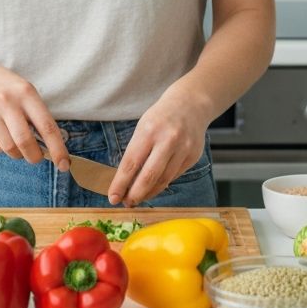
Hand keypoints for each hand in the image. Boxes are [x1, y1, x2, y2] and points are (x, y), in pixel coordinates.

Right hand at [0, 59, 68, 170]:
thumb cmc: (8, 88)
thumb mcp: (26, 92)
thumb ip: (37, 116)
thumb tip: (50, 148)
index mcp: (26, 93)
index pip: (46, 126)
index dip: (57, 149)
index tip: (64, 164)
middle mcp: (7, 102)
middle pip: (25, 141)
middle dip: (35, 157)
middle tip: (37, 158)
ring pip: (9, 148)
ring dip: (18, 154)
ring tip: (19, 145)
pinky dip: (3, 149)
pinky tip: (3, 136)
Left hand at [108, 89, 210, 206]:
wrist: (191, 104)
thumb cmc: (161, 117)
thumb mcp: (143, 127)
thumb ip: (136, 152)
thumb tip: (124, 180)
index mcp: (149, 131)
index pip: (131, 163)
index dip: (120, 183)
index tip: (113, 197)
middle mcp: (167, 140)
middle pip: (149, 176)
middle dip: (135, 194)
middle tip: (127, 203)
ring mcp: (183, 149)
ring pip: (163, 180)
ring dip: (149, 193)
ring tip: (139, 198)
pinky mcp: (193, 156)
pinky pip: (175, 176)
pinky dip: (163, 184)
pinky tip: (155, 187)